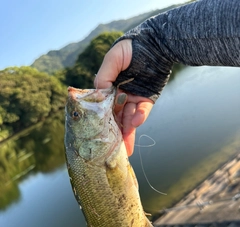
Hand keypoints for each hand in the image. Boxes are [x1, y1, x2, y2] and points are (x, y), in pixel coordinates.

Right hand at [94, 39, 153, 155]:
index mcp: (109, 89)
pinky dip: (139, 117)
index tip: (98, 136)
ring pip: (128, 119)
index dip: (101, 122)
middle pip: (115, 118)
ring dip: (127, 131)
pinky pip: (142, 111)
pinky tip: (136, 122)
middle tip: (112, 152)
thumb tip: (98, 95)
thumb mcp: (112, 60)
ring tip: (125, 146)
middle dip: (114, 135)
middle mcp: (120, 96)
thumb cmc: (131, 47)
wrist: (156, 43)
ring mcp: (134, 98)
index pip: (103, 108)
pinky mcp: (148, 99)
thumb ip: (103, 77)